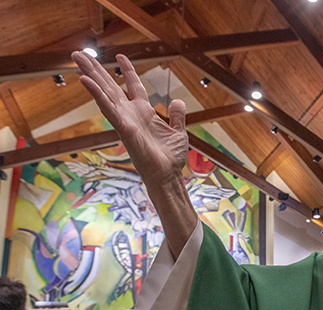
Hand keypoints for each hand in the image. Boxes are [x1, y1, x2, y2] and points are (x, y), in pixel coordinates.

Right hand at [71, 51, 187, 186]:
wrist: (168, 176)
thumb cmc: (171, 158)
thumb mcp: (178, 132)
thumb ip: (177, 116)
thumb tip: (177, 102)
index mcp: (144, 112)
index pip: (134, 86)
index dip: (128, 70)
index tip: (120, 55)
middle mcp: (132, 114)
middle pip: (112, 86)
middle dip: (97, 69)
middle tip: (80, 54)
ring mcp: (126, 120)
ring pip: (106, 94)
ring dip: (92, 76)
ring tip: (78, 60)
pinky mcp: (124, 129)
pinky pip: (109, 109)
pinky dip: (98, 95)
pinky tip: (86, 82)